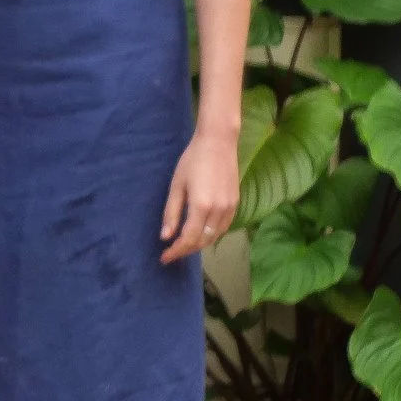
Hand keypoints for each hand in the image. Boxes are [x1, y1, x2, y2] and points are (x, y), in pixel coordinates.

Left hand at [160, 126, 241, 263]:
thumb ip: (171, 213)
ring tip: (183, 246)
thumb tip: (165, 237)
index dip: (176, 251)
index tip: (164, 258)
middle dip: (186, 250)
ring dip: (199, 244)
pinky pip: (223, 228)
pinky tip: (201, 234)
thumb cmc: (192, 160)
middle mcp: (218, 210)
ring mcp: (230, 208)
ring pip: (214, 236)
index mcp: (201, 206)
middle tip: (171, 253)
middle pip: (202, 241)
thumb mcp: (176, 185)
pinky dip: (211, 235)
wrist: (218, 142)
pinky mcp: (236, 203)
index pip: (188, 239)